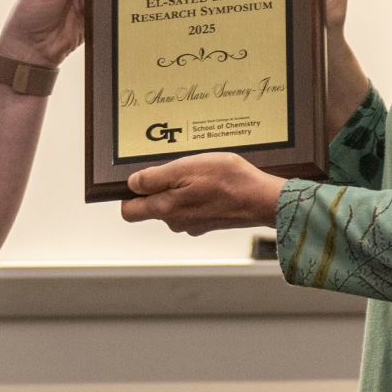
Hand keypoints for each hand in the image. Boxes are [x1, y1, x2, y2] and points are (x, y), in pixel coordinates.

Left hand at [119, 153, 286, 235]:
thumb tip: (132, 184)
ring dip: (182, 188)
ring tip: (200, 171)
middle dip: (160, 187)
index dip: (128, 194)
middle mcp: (175, 222)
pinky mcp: (209, 222)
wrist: (262, 199)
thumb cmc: (227, 181)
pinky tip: (213, 181)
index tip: (139, 179)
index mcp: (165, 209)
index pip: (129, 212)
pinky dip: (198, 194)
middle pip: (153, 206)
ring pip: (175, 205)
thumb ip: (155, 178)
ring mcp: (193, 225)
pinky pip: (194, 206)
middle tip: (178, 167)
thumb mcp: (186, 168)